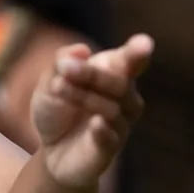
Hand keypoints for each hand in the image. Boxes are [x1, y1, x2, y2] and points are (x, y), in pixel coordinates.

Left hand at [30, 34, 152, 188]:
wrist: (49, 149)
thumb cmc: (57, 108)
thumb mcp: (49, 82)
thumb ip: (61, 64)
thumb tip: (81, 50)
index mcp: (114, 75)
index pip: (130, 62)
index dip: (138, 53)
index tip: (144, 43)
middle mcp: (125, 99)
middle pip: (119, 83)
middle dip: (92, 74)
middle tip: (65, 68)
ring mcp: (120, 125)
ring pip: (111, 109)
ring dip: (84, 96)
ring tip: (57, 87)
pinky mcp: (108, 149)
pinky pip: (111, 138)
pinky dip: (104, 130)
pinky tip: (95, 124)